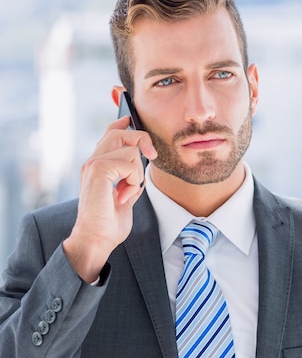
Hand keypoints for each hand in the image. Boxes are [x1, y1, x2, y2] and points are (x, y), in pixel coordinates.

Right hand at [63, 116, 156, 282]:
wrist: (96, 240)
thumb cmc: (108, 224)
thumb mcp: (125, 197)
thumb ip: (130, 180)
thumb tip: (140, 169)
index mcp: (98, 165)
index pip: (110, 132)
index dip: (123, 122)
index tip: (132, 117)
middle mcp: (93, 161)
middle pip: (120, 131)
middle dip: (141, 139)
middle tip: (152, 157)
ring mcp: (93, 164)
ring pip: (129, 149)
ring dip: (137, 173)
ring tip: (128, 192)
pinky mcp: (97, 170)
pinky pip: (129, 163)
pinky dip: (133, 180)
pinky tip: (124, 195)